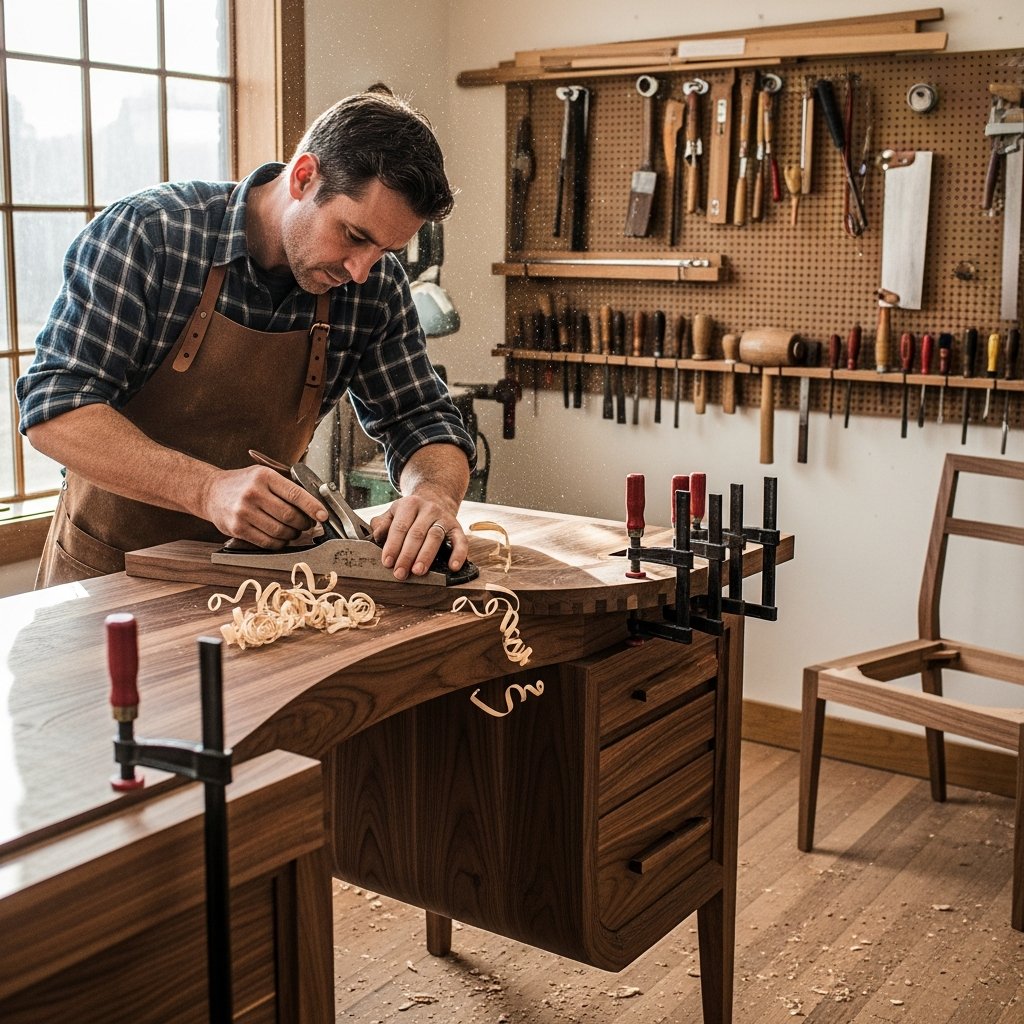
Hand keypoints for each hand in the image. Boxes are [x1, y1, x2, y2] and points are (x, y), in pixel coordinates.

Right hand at [202, 466, 327, 546]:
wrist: (211, 492)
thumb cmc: (243, 483)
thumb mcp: (263, 474)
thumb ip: (286, 486)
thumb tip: (314, 503)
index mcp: (264, 476)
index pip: (296, 494)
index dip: (313, 507)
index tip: (323, 515)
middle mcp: (253, 493)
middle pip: (290, 516)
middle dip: (304, 523)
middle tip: (307, 524)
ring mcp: (244, 512)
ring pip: (280, 531)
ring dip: (292, 535)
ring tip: (293, 531)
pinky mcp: (237, 528)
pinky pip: (267, 542)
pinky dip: (279, 543)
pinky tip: (281, 538)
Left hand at [369, 493, 467, 579]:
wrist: (435, 499)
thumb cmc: (410, 513)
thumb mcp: (393, 513)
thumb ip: (382, 524)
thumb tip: (376, 536)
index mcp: (409, 504)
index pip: (399, 527)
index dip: (392, 546)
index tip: (387, 563)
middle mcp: (428, 509)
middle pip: (416, 534)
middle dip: (407, 555)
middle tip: (400, 573)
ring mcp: (444, 518)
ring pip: (435, 537)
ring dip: (426, 556)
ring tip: (418, 572)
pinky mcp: (457, 527)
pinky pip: (461, 541)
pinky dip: (459, 554)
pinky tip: (453, 567)